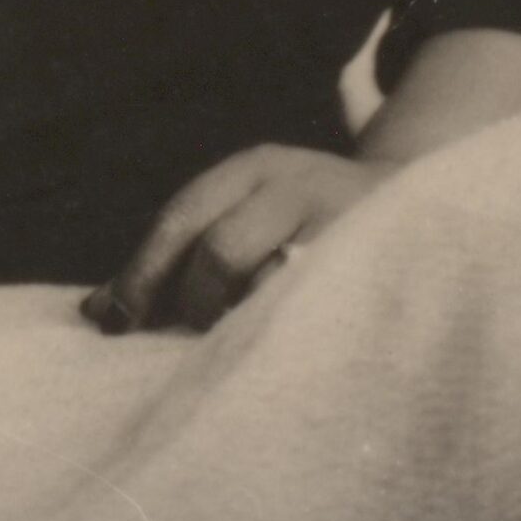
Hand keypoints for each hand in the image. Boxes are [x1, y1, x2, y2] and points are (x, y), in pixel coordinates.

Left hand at [80, 143, 396, 334]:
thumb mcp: (248, 211)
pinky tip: (275, 353)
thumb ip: (184, 251)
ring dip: (242, 322)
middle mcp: (295, 183)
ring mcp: (340, 220)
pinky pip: (314, 307)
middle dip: (196, 303)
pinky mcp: (372, 261)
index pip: (182, 216)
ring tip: (237, 345)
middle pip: (221, 249)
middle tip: (191, 335)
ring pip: (269, 283)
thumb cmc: (305, 225)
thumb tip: (98, 310)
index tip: (111, 320)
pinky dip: (285, 332)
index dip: (142, 272)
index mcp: (255, 168)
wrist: (423, 203)